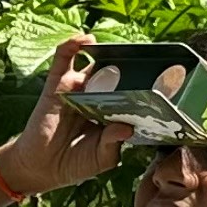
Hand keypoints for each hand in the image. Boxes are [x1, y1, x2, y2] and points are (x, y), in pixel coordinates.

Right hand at [0, 34, 142, 201]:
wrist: (41, 168)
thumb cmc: (75, 163)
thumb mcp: (101, 158)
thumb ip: (113, 144)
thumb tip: (126, 128)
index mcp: (112, 112)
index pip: (131, 93)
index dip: (145, 86)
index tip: (164, 80)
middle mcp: (96, 96)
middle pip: (116, 73)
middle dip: (129, 64)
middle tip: (146, 59)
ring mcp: (77, 89)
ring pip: (93, 62)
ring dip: (104, 49)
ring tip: (118, 47)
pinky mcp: (57, 84)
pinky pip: (64, 58)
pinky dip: (72, 45)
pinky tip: (84, 39)